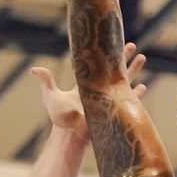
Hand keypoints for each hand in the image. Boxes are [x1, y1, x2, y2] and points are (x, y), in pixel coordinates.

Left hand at [31, 42, 148, 140]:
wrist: (71, 135)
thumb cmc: (60, 117)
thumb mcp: (51, 96)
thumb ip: (46, 81)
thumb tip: (33, 69)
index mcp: (86, 83)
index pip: (97, 64)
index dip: (103, 54)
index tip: (108, 41)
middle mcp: (99, 88)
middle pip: (114, 69)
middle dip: (123, 57)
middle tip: (132, 45)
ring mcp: (108, 98)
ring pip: (124, 81)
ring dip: (134, 70)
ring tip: (142, 57)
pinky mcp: (114, 110)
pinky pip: (128, 99)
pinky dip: (136, 94)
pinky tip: (143, 87)